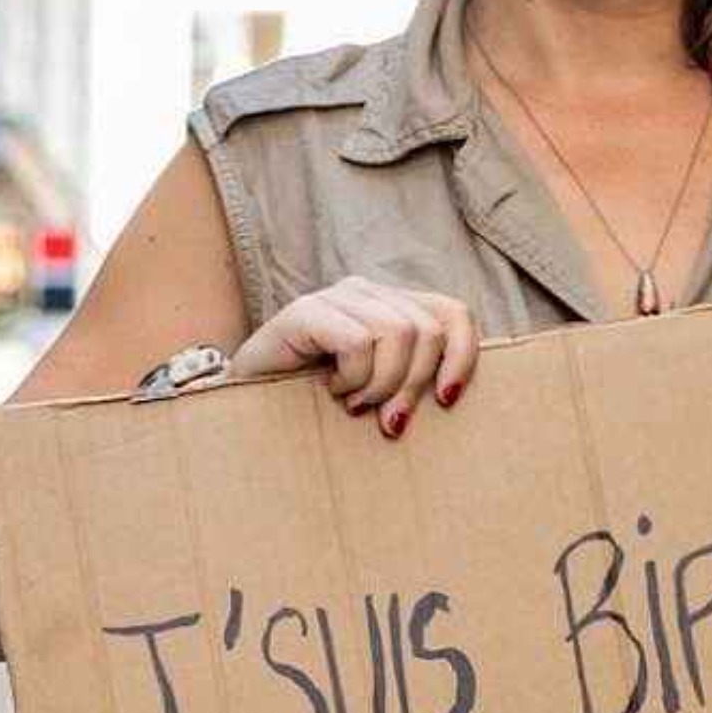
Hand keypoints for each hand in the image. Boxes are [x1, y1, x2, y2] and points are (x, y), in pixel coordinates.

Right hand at [225, 276, 480, 438]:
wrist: (249, 411)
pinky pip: (358, 341)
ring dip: (380, 385)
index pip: (454, 313)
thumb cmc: (321, 408)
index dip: (462, 357)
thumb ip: (414, 383)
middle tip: (387, 420)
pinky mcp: (306, 311)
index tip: (446, 401)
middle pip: (428, 330)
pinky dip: (353, 378)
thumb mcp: (380, 395)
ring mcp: (335, 297)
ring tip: (354, 403)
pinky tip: (332, 390)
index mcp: (393, 307)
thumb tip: (452, 395)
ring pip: (398, 334)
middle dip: (413, 385)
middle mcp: (368, 292)